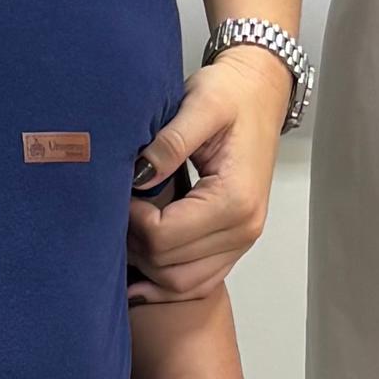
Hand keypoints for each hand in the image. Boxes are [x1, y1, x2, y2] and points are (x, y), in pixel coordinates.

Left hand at [130, 46, 287, 302]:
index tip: (123, 191)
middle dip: (135, 243)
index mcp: (234, 199)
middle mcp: (244, 229)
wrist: (260, 94)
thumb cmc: (231, 95)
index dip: (132, 220)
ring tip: (128, 231)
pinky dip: (165, 282)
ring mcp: (242, 242)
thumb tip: (138, 177)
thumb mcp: (201, 104)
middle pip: (167, 266)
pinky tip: (139, 267)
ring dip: (147, 266)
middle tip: (119, 210)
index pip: (163, 237)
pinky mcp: (235, 244)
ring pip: (180, 284)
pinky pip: (196, 283)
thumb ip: (170, 142)